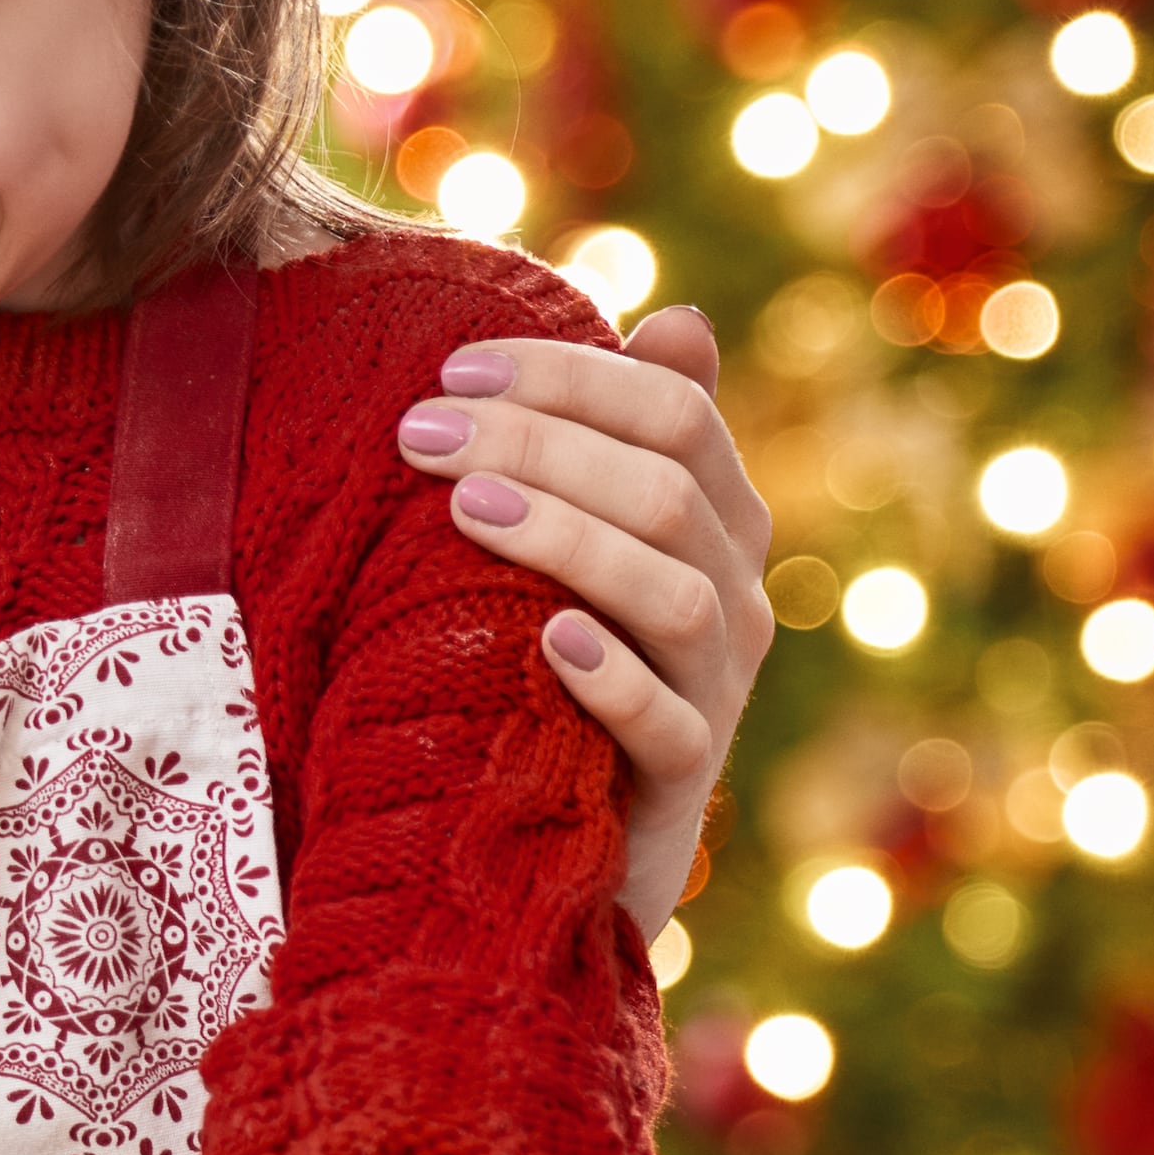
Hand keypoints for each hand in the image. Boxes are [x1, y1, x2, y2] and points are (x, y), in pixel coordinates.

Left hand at [395, 303, 772, 929]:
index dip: (569, 378)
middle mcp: (735, 596)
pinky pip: (668, 724)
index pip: (675, 412)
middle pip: (667, 489)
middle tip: (418, 433)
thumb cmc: (555, 660)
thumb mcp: (582, 544)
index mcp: (717, 520)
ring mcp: (715, 690)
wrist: (563, 836)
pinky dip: (612, 676)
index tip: (451, 371)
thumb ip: (622, 438)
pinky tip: (546, 640)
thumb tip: (684, 319)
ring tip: (463, 510)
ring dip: (569, 540)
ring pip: (677, 594)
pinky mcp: (679, 782)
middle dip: (540, 445)